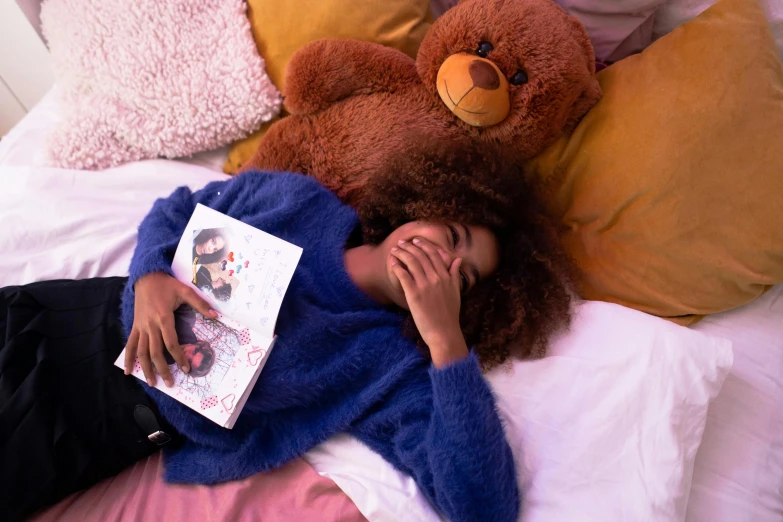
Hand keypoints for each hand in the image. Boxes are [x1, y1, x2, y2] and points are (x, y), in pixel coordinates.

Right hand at [125, 272, 216, 386]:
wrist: (146, 277)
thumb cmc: (167, 284)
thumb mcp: (186, 291)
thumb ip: (200, 304)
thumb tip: (216, 315)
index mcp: (163, 318)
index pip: (171, 343)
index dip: (179, 357)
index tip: (186, 368)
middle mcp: (150, 325)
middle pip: (155, 352)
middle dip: (163, 369)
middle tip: (170, 383)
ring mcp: (141, 327)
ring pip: (141, 352)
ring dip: (146, 368)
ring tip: (151, 382)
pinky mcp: (135, 326)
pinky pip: (130, 344)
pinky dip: (128, 358)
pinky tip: (127, 370)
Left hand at [391, 238, 468, 367]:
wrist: (444, 332)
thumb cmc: (450, 314)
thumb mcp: (456, 292)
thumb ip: (455, 274)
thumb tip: (457, 259)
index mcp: (447, 276)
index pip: (434, 254)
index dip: (424, 245)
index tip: (416, 240)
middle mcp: (436, 278)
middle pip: (421, 256)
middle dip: (409, 246)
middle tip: (401, 242)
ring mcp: (425, 285)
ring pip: (411, 262)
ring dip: (402, 253)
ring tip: (395, 250)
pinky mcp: (414, 294)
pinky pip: (403, 275)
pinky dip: (397, 267)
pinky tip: (393, 263)